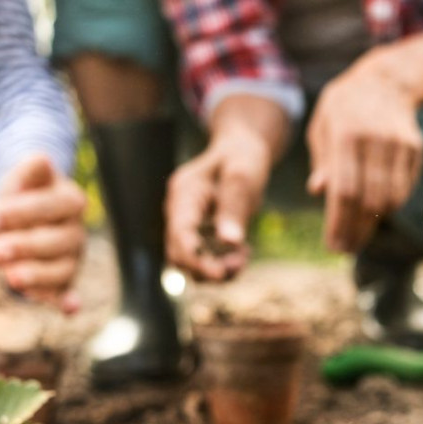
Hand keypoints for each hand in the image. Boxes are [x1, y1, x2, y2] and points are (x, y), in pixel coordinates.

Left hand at [0, 156, 86, 312]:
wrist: (28, 214)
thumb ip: (29, 169)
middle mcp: (76, 231)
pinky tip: (68, 308)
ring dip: (39, 276)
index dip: (17, 214)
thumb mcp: (22, 177)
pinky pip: (66, 292)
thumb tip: (40, 161)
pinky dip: (69, 300)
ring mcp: (72, 259)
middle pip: (56, 242)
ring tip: (12, 278)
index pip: (47, 207)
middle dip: (24, 247)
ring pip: (61, 270)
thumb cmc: (24, 194)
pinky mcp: (63, 281)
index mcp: (70, 200)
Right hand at [164, 133, 268, 280]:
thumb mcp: (243, 176)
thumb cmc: (241, 157)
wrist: (240, 149)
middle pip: (179, 254)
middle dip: (207, 267)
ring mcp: (186, 223)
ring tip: (243, 258)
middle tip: (241, 263)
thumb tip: (230, 242)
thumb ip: (234, 208)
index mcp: (184, 193)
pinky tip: (242, 252)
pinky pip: (203, 257)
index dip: (196, 258)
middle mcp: (179, 211)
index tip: (220, 274)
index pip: (180, 234)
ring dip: (216, 268)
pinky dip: (221, 261)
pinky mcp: (197, 232)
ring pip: (190, 261)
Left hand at [306, 61, 422, 252]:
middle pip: (369, 200)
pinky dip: (389, 207)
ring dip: (373, 224)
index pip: (344, 190)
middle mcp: (374, 140)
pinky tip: (375, 214)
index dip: (339, 223)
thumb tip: (319, 191)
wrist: (384, 80)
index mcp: (345, 134)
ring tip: (358, 236)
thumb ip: (322, 160)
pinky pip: (404, 189)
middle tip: (346, 248)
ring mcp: (398, 144)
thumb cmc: (342, 108)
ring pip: (390, 199)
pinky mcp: (414, 148)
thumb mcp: (322, 127)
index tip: (334, 245)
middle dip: (356, 231)